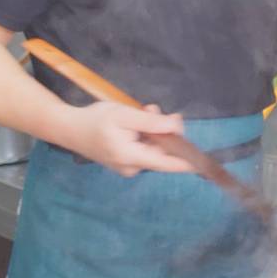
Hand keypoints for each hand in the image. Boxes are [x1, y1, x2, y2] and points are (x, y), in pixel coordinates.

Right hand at [59, 100, 192, 177]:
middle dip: (163, 130)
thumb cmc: (95, 120)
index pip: (169, 164)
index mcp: (133, 158)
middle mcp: (133, 168)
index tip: (208, 163)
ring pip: (153, 148)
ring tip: (140, 112)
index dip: (190, 163)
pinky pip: (144, 149)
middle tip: (151, 109)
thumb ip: (151, 122)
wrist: (68, 129)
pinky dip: (144, 136)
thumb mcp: (124, 115)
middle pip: (162, 151)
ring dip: (153, 130)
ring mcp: (128, 168)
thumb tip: (177, 126)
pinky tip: (134, 123)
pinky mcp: (125, 163)